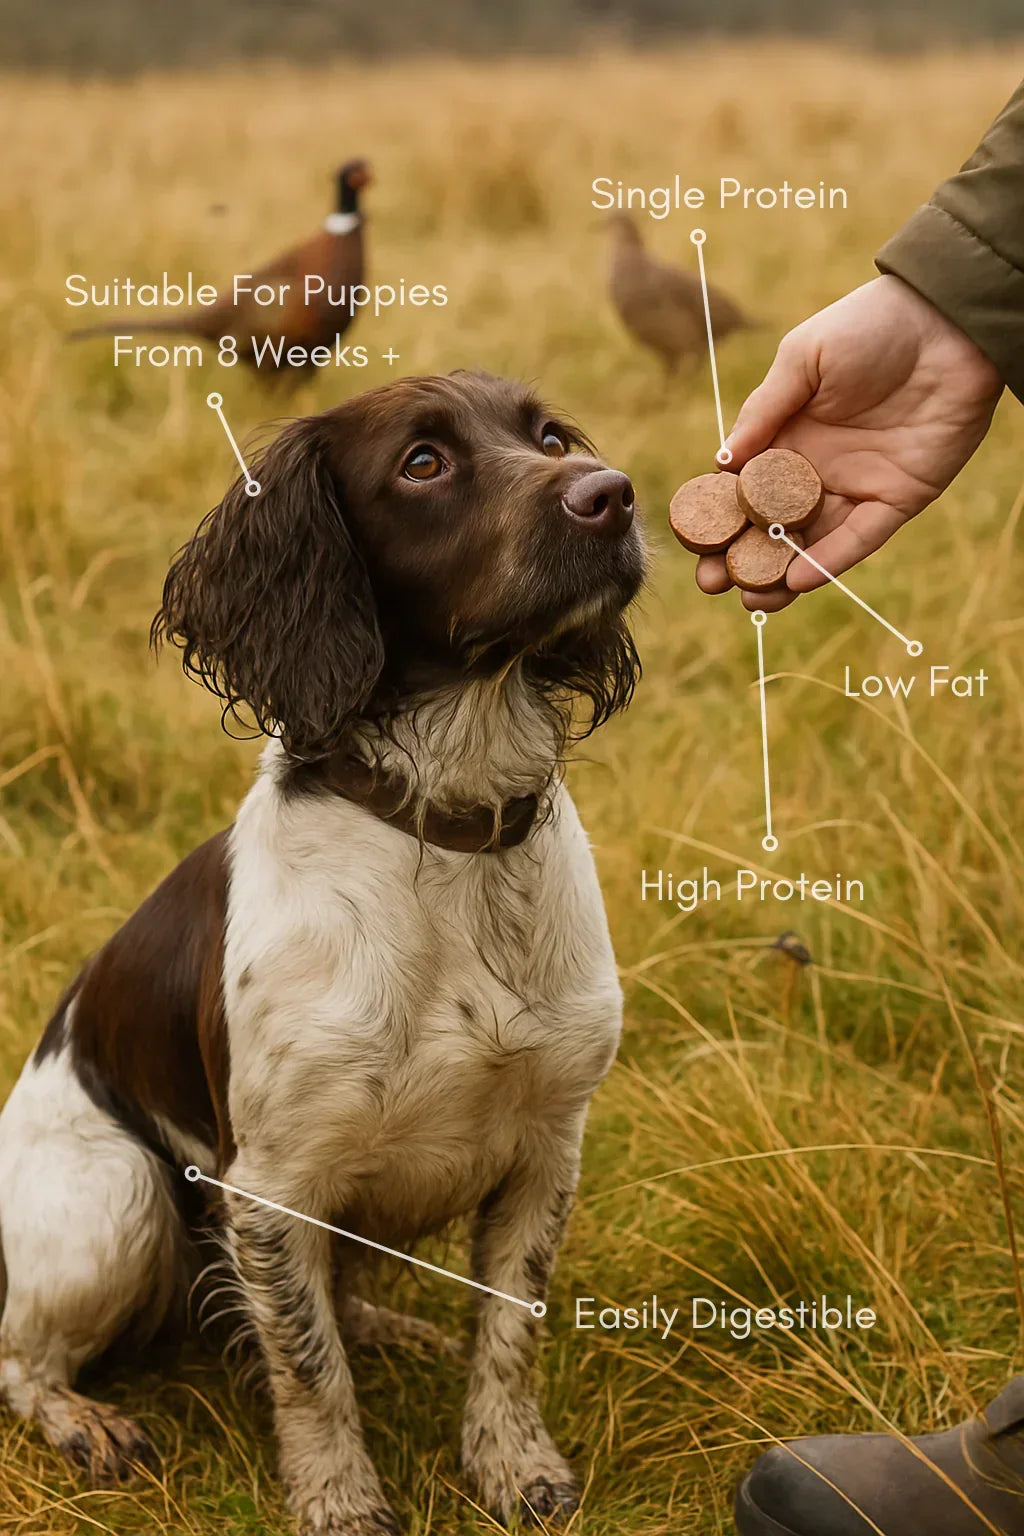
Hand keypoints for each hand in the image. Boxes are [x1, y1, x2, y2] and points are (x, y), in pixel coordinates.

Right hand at [696, 275, 1003, 609]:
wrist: (947, 322)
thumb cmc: (869, 325)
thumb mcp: (803, 357)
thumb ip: (763, 410)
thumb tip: (720, 462)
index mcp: (785, 437)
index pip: (741, 489)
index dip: (716, 518)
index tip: (692, 543)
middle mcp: (815, 470)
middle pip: (769, 527)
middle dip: (740, 558)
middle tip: (711, 583)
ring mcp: (855, 487)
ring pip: (810, 544)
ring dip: (780, 574)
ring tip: (752, 599)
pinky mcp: (896, 499)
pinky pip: (858, 538)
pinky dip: (829, 561)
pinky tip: (798, 579)